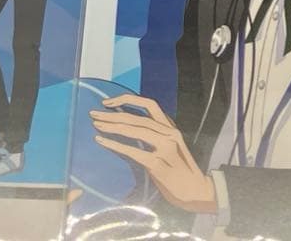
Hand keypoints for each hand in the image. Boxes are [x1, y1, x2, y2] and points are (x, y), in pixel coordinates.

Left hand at [91, 94, 216, 213]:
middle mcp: (169, 133)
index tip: (109, 102)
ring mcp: (165, 148)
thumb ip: (155, 136)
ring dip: (113, 126)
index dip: (128, 99)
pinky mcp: (158, 165)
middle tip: (93, 114)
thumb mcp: (170, 147)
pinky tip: (103, 141)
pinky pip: (133, 151)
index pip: (149, 104)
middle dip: (113, 114)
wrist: (196, 192)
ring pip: (135, 129)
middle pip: (137, 117)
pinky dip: (116, 144)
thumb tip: (128, 127)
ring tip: (96, 125)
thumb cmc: (179, 172)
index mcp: (171, 127)